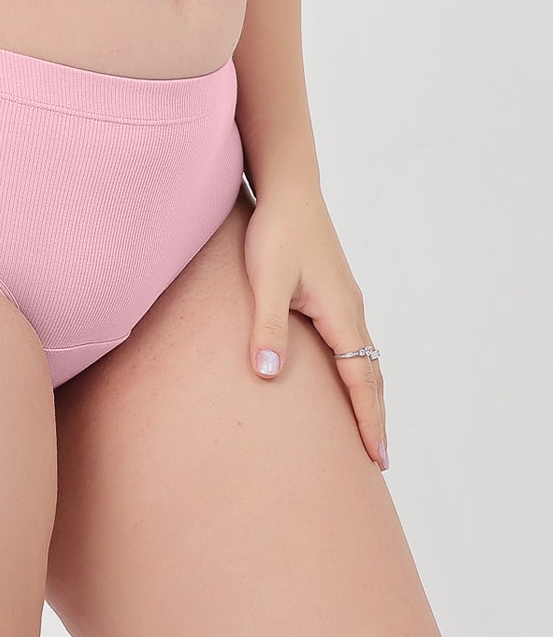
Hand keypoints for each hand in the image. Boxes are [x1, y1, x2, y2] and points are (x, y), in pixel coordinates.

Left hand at [242, 186, 388, 470]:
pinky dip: (356, 370)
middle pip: (371, 374)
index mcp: (341, 312)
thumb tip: (267, 374)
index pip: (362, 379)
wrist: (287, 187)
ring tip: (365, 428)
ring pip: (363, 357)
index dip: (369, 420)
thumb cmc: (276, 231)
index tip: (377, 458)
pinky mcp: (331, 290)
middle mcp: (350, 309)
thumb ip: (267, 326)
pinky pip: (351, 341)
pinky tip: (343, 376)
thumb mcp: (266, 280)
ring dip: (367, 394)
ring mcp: (343, 299)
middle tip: (379, 459)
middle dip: (375, 416)